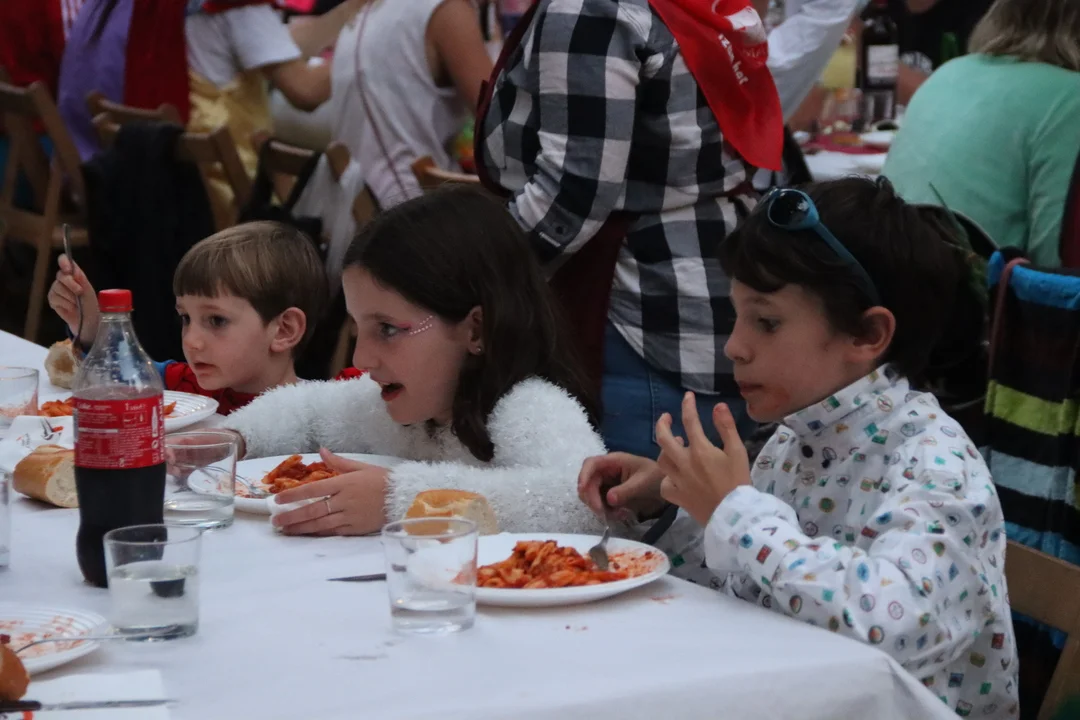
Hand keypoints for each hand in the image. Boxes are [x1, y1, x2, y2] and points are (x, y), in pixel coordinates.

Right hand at [47, 255, 98, 345]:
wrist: (87, 320)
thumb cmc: (89, 303)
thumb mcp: (88, 290)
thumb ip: (81, 279)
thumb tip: (74, 270)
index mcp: (72, 274)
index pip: (64, 261)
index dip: (64, 262)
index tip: (68, 269)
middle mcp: (62, 279)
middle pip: (61, 276)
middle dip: (71, 284)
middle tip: (80, 292)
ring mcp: (55, 289)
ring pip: (57, 288)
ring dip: (70, 297)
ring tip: (77, 303)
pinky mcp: (52, 299)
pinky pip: (55, 298)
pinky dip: (66, 304)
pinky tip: (72, 308)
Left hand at [271, 448, 389, 535]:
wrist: (406, 498)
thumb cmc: (384, 480)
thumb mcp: (362, 467)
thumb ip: (339, 462)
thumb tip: (321, 451)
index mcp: (345, 483)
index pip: (313, 490)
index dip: (293, 495)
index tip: (278, 500)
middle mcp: (345, 500)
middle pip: (312, 510)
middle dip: (292, 516)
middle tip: (275, 521)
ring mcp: (350, 516)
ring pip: (320, 524)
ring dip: (301, 528)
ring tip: (285, 530)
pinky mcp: (356, 528)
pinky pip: (333, 531)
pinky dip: (318, 533)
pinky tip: (307, 534)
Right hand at [578, 452, 666, 520]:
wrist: (666, 485)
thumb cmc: (655, 477)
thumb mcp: (643, 482)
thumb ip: (626, 490)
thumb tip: (609, 499)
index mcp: (613, 461)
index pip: (591, 464)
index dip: (583, 475)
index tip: (582, 490)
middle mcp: (606, 470)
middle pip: (588, 482)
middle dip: (592, 498)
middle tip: (602, 513)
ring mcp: (606, 482)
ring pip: (591, 495)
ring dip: (599, 507)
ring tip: (617, 515)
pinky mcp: (609, 494)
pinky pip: (600, 503)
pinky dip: (606, 511)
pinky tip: (620, 515)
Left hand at [655, 393, 750, 526]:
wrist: (734, 516)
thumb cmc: (738, 482)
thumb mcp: (738, 452)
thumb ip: (726, 428)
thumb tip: (717, 406)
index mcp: (700, 450)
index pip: (689, 421)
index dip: (687, 405)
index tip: (687, 396)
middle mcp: (684, 463)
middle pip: (663, 438)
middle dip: (662, 423)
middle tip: (667, 417)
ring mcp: (678, 480)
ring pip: (661, 460)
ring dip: (665, 450)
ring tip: (674, 445)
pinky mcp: (677, 497)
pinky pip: (665, 485)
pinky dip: (667, 478)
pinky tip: (675, 475)